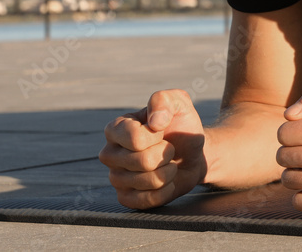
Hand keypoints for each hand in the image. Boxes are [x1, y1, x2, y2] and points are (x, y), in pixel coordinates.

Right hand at [99, 89, 206, 208]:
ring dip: (169, 171)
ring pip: (148, 181)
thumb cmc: (180, 125)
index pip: (135, 139)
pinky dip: (167, 189)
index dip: (157, 136)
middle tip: (167, 148)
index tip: (162, 130)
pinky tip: (166, 181)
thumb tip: (155, 122)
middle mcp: (109, 154)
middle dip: (166, 154)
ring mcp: (116, 178)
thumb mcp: (178, 102)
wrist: (192, 152)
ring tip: (167, 163)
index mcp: (115, 129)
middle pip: (142, 161)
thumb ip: (164, 100)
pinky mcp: (126, 198)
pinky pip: (149, 200)